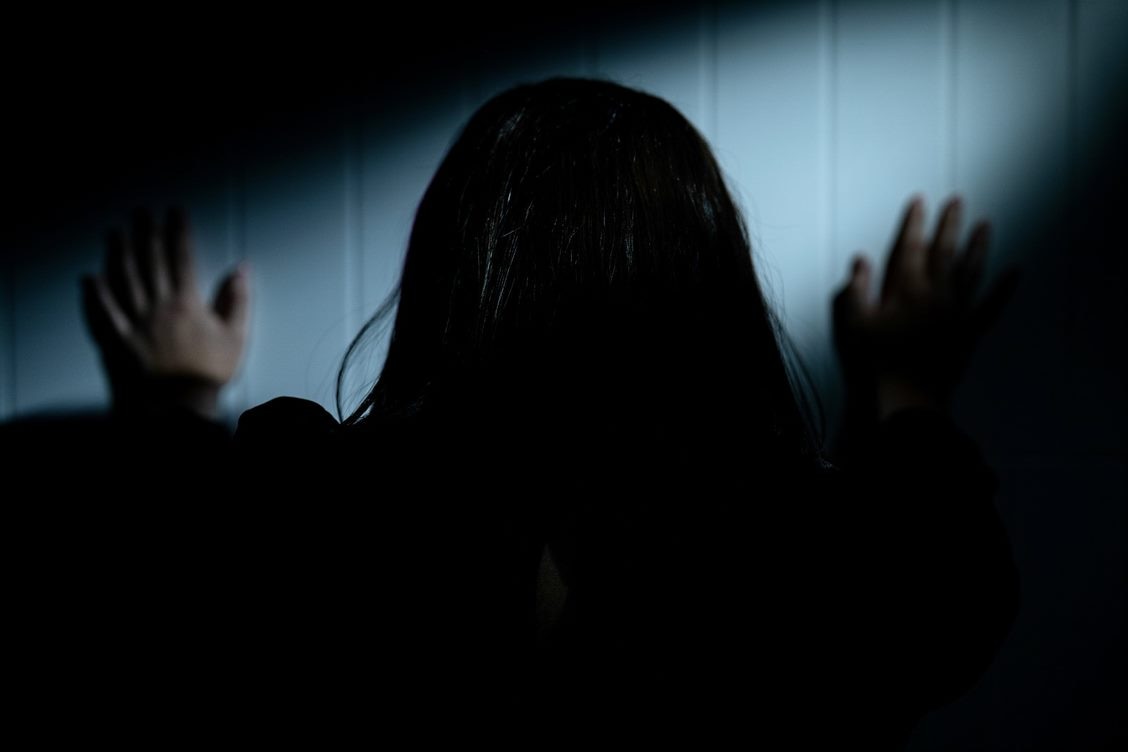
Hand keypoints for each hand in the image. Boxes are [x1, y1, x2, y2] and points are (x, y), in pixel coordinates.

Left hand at [81, 206, 249, 418]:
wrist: (176, 407)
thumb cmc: (207, 376)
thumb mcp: (235, 338)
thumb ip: (237, 301)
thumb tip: (241, 270)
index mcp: (187, 304)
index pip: (182, 257)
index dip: (178, 231)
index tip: (176, 213)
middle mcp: (156, 307)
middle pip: (149, 260)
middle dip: (146, 232)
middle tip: (142, 212)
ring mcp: (132, 323)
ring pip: (123, 279)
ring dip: (119, 252)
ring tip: (117, 233)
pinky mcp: (114, 341)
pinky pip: (100, 313)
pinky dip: (94, 294)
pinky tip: (89, 278)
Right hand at [832, 195, 1019, 420]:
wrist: (909, 397)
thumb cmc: (877, 363)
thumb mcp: (854, 326)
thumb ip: (855, 291)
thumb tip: (860, 261)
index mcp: (906, 291)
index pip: (909, 248)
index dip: (913, 223)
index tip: (919, 202)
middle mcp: (935, 294)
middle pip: (944, 251)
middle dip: (949, 224)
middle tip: (957, 201)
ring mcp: (956, 312)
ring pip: (970, 271)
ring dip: (977, 246)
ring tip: (985, 225)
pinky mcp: (970, 331)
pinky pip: (990, 305)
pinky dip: (1004, 288)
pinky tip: (1016, 272)